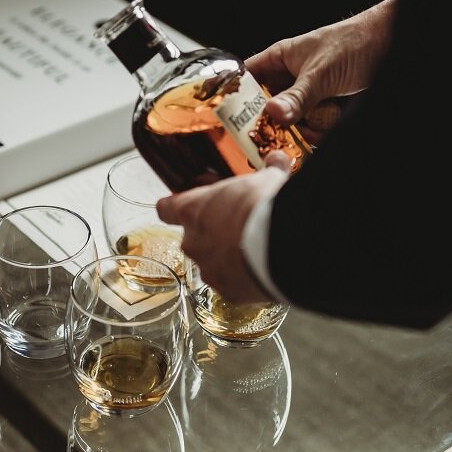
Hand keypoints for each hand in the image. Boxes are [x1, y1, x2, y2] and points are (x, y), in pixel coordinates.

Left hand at [156, 152, 291, 303]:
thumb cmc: (264, 208)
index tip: (182, 206)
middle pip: (192, 238)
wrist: (284, 245)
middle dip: (212, 233)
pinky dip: (242, 278)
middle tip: (236, 226)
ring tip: (252, 250)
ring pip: (211, 263)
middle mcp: (193, 242)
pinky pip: (230, 284)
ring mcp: (208, 270)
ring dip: (226, 258)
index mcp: (192, 210)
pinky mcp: (228, 292)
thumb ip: (268, 169)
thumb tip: (277, 159)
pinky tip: (261, 270)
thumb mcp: (266, 179)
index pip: (166, 209)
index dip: (174, 207)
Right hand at [245, 0, 398, 140]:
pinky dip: (313, 133)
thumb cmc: (353, 43)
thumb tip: (272, 114)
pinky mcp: (322, 106)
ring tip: (305, 136)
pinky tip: (319, 135)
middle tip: (267, 143)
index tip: (231, 122)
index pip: (245, 79)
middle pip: (265, 106)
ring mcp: (306, 92)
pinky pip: (309, 125)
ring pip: (288, 120)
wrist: (387, 45)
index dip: (235, 99)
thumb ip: (297, 96)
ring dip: (294, 132)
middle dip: (268, 125)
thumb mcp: (321, 73)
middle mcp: (289, 76)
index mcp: (279, 59)